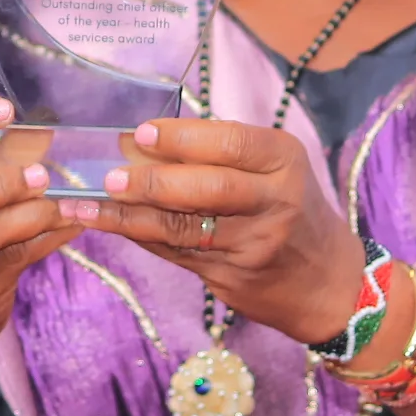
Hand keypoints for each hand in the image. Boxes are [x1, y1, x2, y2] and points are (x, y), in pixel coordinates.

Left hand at [69, 118, 366, 345]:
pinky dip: (139, 237)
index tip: (140, 133)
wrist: (328, 282)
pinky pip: (177, 252)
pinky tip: (108, 224)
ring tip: (86, 203)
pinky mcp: (233, 276)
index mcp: (283, 160)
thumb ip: (221, 153)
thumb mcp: (275, 169)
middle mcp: (274, 200)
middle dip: (153, 182)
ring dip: (130, 215)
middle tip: (109, 176)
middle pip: (208, 188)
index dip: (182, 139)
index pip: (231, 142)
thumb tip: (141, 139)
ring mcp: (254, 243)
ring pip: (183, 227)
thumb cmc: (292, 209)